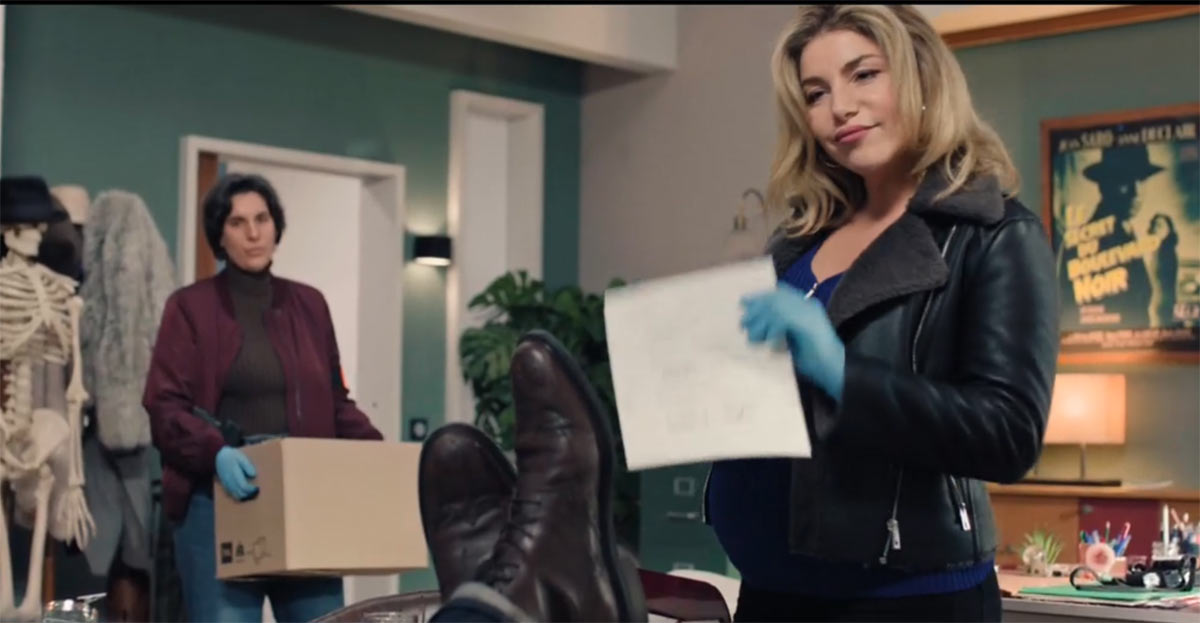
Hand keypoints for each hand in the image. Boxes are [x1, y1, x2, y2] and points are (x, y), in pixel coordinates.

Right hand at [215, 446, 257, 500]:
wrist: (219, 457)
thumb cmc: (232, 456)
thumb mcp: (241, 457)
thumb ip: (247, 466)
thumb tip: (253, 475)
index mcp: (234, 473)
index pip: (243, 486)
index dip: (251, 490)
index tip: (257, 488)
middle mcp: (229, 481)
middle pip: (240, 493)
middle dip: (249, 494)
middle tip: (256, 491)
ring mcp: (226, 484)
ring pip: (236, 495)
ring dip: (244, 496)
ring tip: (251, 492)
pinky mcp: (225, 485)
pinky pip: (232, 494)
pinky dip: (239, 495)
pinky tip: (245, 492)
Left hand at [740, 282, 844, 402]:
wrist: (835, 370)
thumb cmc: (815, 359)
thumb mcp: (793, 338)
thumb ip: (781, 328)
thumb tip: (757, 324)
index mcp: (808, 306)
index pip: (781, 294)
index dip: (761, 297)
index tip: (744, 302)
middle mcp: (809, 306)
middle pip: (777, 298)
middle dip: (756, 307)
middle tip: (742, 320)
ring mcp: (810, 314)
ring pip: (777, 309)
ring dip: (760, 320)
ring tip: (749, 332)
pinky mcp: (809, 325)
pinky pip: (783, 320)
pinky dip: (771, 329)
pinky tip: (765, 339)